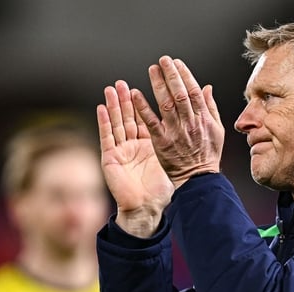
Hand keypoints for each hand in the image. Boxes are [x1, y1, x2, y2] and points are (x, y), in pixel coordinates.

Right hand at [97, 80, 173, 236]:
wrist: (148, 208)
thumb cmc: (162, 189)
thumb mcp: (174, 160)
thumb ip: (180, 139)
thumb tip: (192, 124)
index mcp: (150, 144)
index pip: (147, 118)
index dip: (145, 103)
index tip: (146, 89)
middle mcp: (134, 145)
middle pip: (129, 117)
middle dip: (126, 99)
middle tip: (122, 82)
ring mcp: (121, 151)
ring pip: (116, 123)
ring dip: (113, 105)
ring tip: (111, 88)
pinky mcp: (111, 159)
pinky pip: (107, 137)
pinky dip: (104, 122)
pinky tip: (101, 108)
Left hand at [132, 56, 224, 188]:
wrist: (198, 179)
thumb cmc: (208, 156)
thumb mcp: (217, 130)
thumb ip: (211, 107)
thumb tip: (207, 87)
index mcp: (204, 119)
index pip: (194, 91)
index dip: (185, 75)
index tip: (177, 63)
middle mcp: (190, 123)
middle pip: (180, 93)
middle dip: (171, 74)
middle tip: (163, 60)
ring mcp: (176, 132)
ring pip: (166, 103)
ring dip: (158, 84)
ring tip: (152, 70)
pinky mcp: (162, 142)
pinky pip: (151, 122)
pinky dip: (143, 107)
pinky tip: (136, 94)